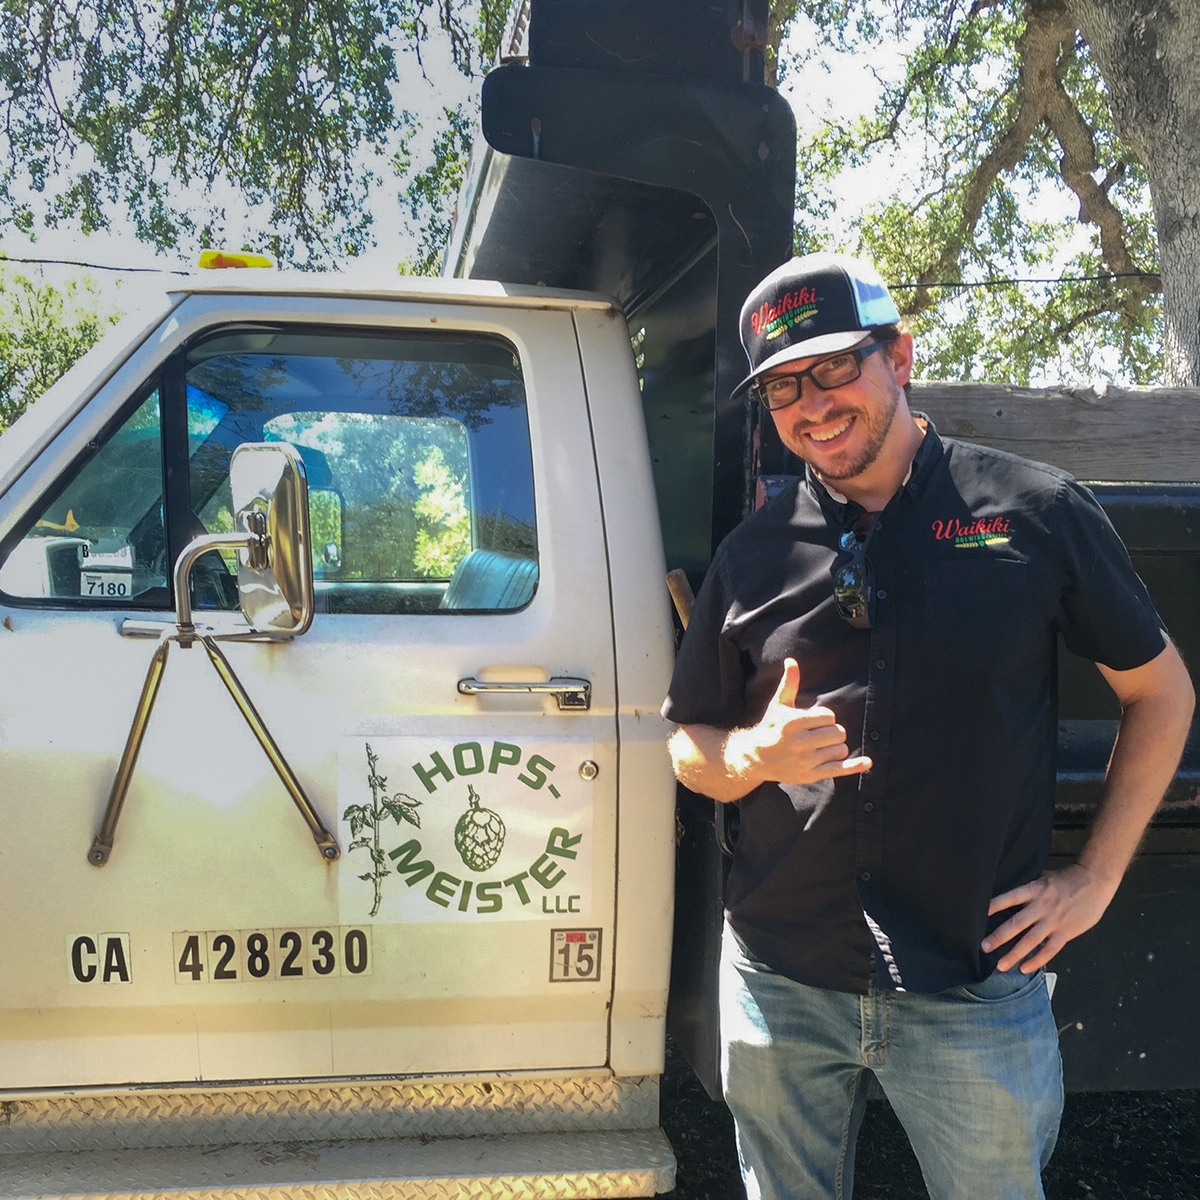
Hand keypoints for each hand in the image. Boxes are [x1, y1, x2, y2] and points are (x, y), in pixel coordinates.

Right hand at [735, 657, 872, 786]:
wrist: (757, 758)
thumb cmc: (771, 727)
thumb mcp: (779, 705)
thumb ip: (789, 683)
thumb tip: (791, 661)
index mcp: (794, 723)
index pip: (829, 716)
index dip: (825, 717)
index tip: (813, 721)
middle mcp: (800, 743)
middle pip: (838, 733)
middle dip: (833, 731)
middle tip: (819, 734)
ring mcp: (806, 761)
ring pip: (840, 750)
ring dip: (835, 746)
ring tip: (820, 746)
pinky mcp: (811, 775)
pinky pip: (839, 770)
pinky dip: (855, 766)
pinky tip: (867, 762)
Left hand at [982, 864, 1119, 972]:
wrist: (1095, 882)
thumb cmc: (1066, 879)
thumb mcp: (1043, 877)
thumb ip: (1028, 889)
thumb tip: (1008, 897)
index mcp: (1034, 889)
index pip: (1008, 898)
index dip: (993, 906)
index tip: (976, 915)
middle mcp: (1042, 906)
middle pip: (1016, 924)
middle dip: (999, 937)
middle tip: (983, 947)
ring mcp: (1054, 921)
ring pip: (1031, 941)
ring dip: (1014, 954)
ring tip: (1000, 965)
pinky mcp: (1066, 932)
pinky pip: (1049, 950)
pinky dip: (1037, 960)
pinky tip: (1025, 968)